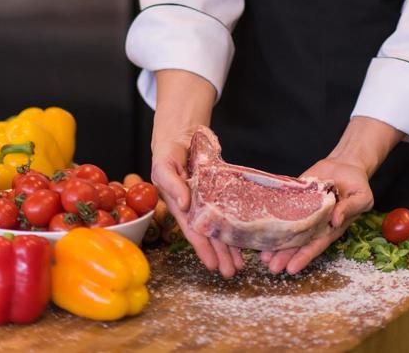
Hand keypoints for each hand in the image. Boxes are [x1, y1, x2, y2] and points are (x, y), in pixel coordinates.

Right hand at [151, 135, 244, 278]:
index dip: (202, 248)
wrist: (181, 137)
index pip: (192, 231)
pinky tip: (244, 235)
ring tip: (240, 263)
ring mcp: (207, 199)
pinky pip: (228, 209)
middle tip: (231, 272)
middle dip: (219, 254)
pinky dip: (235, 222)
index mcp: (180, 206)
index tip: (211, 264)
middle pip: (209, 235)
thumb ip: (172, 186)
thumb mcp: (164, 167)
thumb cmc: (168, 154)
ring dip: (229, 245)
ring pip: (220, 226)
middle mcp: (194, 207)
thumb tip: (184, 205)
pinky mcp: (219, 189)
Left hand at [259, 157, 373, 275]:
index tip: (291, 269)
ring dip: (276, 240)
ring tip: (262, 254)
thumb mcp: (361, 198)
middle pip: (298, 241)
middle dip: (284, 254)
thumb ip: (349, 209)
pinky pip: (284, 204)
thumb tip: (335, 219)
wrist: (347, 165)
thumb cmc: (358, 185)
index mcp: (330, 227)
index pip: (315, 245)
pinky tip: (261, 222)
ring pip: (288, 226)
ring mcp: (304, 208)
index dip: (304, 257)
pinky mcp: (297, 193)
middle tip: (271, 266)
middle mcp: (315, 221)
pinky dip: (273, 213)